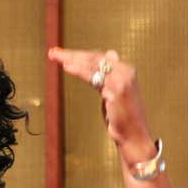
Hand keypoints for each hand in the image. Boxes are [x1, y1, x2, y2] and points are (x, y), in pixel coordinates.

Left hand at [47, 47, 155, 163]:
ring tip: (55, 57)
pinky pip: (93, 77)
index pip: (99, 57)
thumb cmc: (123, 116)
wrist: (133, 135)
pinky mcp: (116, 91)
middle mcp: (125, 71)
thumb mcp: (116, 91)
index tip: (62, 53)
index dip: (80, 54)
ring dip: (72, 59)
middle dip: (72, 54)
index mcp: (126, 70)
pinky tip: (67, 67)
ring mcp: (121, 80)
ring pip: (92, 65)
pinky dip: (79, 70)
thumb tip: (111, 54)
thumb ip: (111, 75)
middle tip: (53, 52)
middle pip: (94, 58)